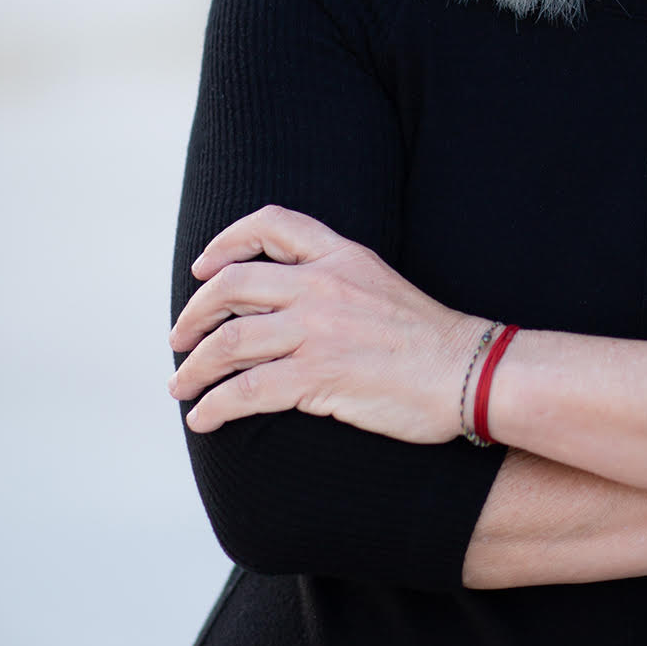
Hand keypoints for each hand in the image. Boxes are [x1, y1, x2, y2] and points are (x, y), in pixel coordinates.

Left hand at [168, 204, 486, 442]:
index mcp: (340, 256)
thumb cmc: (426, 338)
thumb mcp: (379, 282)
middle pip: (231, 285)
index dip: (227, 241)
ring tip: (182, 388)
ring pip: (229, 342)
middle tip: (180, 340)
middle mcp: (322, 285)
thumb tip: (284, 301)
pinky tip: (205, 420)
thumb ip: (334, 279)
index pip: (271, 225)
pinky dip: (213, 408)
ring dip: (193, 369)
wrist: (466, 372)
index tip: (205, 268)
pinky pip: (245, 391)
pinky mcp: (318, 375)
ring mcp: (318, 330)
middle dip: (194, 315)